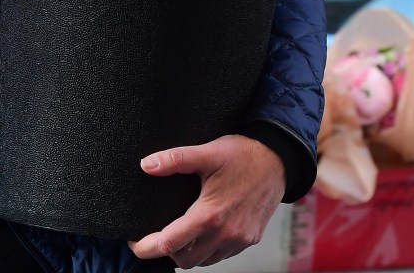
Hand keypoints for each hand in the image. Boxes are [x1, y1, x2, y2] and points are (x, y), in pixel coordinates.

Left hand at [129, 135, 285, 268]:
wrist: (278, 160)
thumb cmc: (243, 155)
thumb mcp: (207, 152)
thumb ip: (175, 159)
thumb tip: (146, 165)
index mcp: (211, 214)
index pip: (172, 243)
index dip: (149, 247)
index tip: (135, 244)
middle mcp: (226, 233)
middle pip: (185, 259)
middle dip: (166, 251)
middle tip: (153, 236)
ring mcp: (240, 240)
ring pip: (204, 260)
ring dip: (187, 252)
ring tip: (175, 233)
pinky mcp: (249, 239)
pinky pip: (221, 255)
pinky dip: (206, 250)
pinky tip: (200, 233)